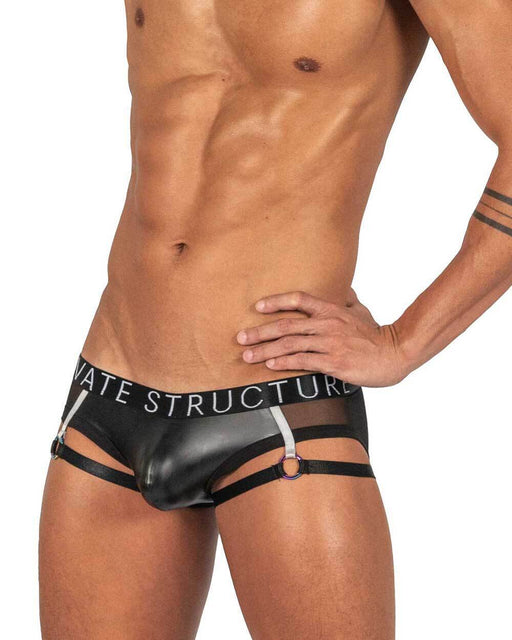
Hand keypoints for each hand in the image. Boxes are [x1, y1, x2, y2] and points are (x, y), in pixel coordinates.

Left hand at [237, 290, 409, 386]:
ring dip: (265, 350)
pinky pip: (304, 361)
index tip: (257, 306)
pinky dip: (285, 363)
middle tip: (240, 338)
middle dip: (259, 332)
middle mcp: (327, 324)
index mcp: (331, 310)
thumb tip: (343, 290)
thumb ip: (348, 300)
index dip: (276, 301)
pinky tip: (271, 366)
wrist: (395, 353)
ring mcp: (330, 343)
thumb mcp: (361, 311)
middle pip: (286, 325)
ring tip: (247, 356)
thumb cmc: (376, 334)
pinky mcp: (334, 363)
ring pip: (290, 344)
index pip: (299, 299)